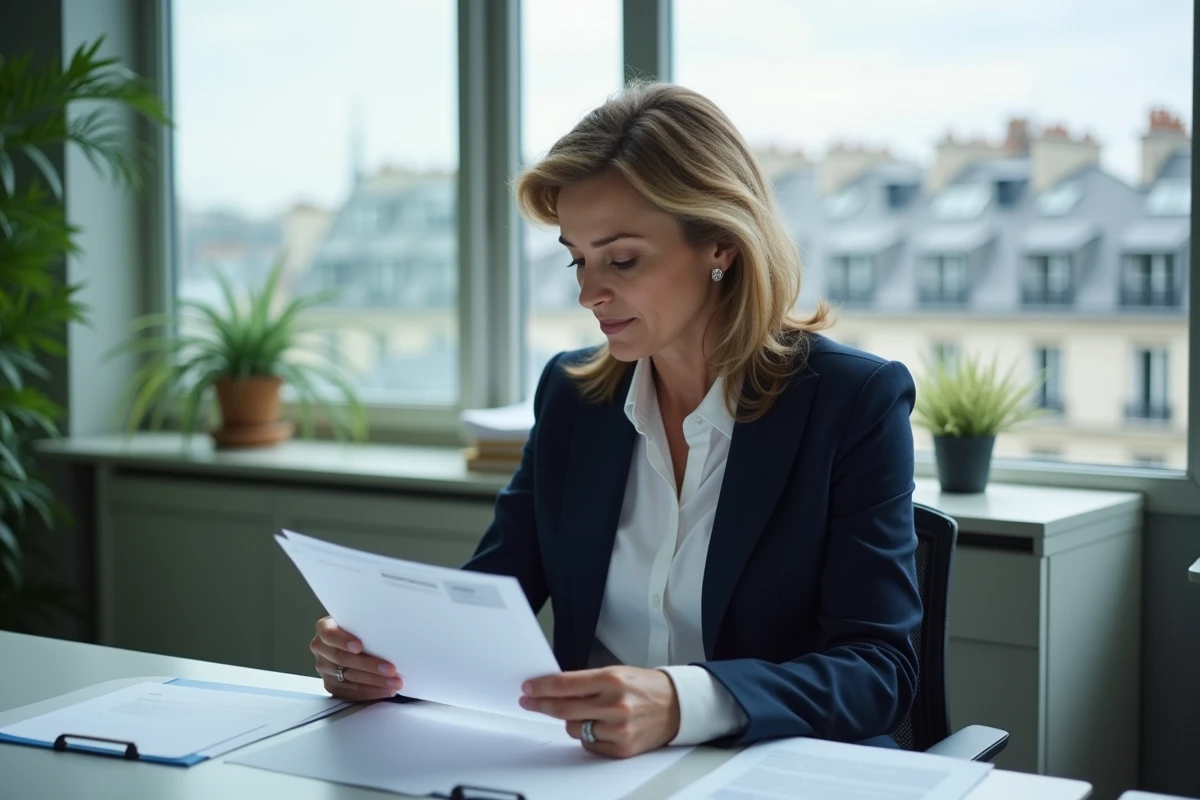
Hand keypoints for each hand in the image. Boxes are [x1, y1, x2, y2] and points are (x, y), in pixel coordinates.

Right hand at [309, 616, 402, 700]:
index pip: (329, 635)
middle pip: (342, 659)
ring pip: (349, 678)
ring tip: (394, 683)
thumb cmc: (360, 627)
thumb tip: (393, 631)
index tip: (359, 646)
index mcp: (324, 627)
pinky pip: (350, 692)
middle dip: (369, 666)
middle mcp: (321, 649)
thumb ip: (367, 625)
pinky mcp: (330, 685)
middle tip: (391, 669)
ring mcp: (324, 669)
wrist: (351, 640)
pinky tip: (385, 690)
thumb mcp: (361, 620)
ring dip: (374, 682)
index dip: (343, 641)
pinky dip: (370, 692)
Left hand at [519, 666, 680, 757]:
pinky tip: (601, 726)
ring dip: (572, 720)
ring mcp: (618, 729)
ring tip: (588, 712)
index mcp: (612, 680)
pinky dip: (588, 736)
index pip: (565, 684)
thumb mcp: (617, 673)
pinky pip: (588, 744)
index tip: (528, 688)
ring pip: (573, 728)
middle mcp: (615, 705)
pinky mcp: (622, 748)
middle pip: (564, 709)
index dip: (542, 687)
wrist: (677, 705)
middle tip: (530, 701)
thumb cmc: (645, 687)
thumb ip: (586, 681)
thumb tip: (553, 688)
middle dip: (542, 705)